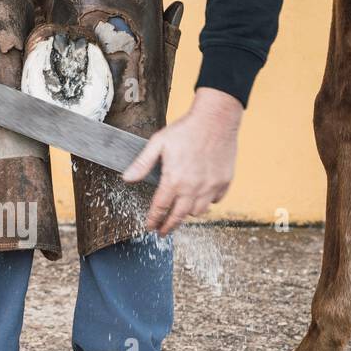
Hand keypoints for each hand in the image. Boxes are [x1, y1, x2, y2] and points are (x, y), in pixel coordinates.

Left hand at [123, 87, 243, 234]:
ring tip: (181, 212)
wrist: (216, 118)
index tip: (150, 227)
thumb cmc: (186, 129)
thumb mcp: (158, 143)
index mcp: (174, 179)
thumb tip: (127, 178)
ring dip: (188, 214)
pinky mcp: (224, 182)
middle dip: (168, 226)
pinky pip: (215, 200)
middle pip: (178, 216)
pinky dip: (208, 202)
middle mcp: (193, 187)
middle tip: (163, 232)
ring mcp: (210, 186)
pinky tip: (201, 197)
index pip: (160, 208)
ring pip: (198, 212)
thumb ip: (142, 163)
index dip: (153, 220)